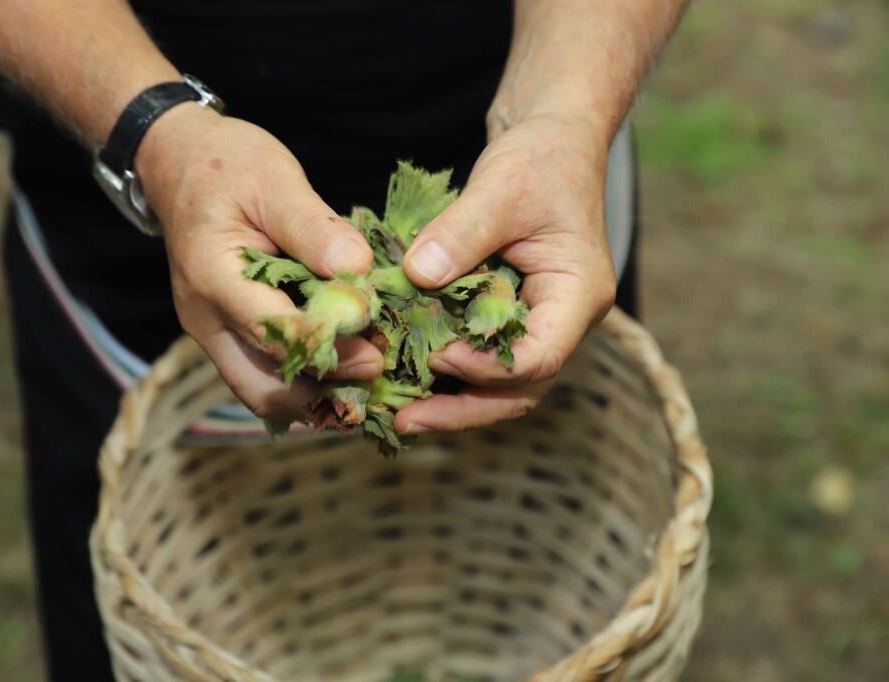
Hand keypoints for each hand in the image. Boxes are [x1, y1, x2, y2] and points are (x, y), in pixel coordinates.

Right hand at [135, 104, 383, 419]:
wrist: (180, 164)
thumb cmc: (229, 165)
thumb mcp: (275, 180)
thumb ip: (315, 228)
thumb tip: (358, 270)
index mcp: (214, 278)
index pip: (274, 334)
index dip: (330, 346)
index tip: (378, 348)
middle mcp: (206, 319)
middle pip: (263, 389)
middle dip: (323, 393)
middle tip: (378, 374)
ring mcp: (211, 333)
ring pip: (262, 394)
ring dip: (315, 396)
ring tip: (368, 380)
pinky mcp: (225, 335)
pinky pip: (262, 375)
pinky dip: (303, 381)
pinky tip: (344, 369)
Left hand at [394, 114, 617, 432]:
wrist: (553, 139)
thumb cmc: (540, 157)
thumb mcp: (502, 185)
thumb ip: (462, 232)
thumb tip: (417, 276)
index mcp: (578, 295)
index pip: (540, 355)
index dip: (486, 367)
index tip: (436, 354)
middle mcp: (563, 320)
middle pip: (520, 390)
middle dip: (463, 411)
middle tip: (403, 422)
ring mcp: (537, 322)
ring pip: (500, 385)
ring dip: (451, 402)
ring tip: (395, 415)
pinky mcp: (509, 316)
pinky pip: (481, 357)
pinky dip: (446, 373)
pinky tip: (401, 377)